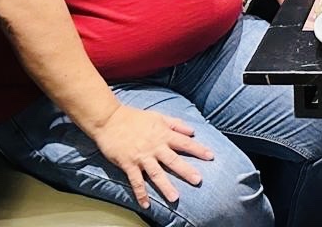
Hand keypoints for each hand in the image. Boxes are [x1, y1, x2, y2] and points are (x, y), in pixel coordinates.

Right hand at [90, 104, 212, 208]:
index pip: (185, 142)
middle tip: (198, 180)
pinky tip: (146, 205)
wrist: (110, 120)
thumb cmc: (135, 118)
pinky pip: (136, 181)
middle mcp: (155, 147)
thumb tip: (193, 130)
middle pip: (173, 160)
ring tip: (175, 198)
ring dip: (165, 186)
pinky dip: (141, 193)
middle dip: (186, 171)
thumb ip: (176, 124)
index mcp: (163, 134)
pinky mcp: (128, 164)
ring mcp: (141, 157)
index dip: (198, 149)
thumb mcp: (159, 116)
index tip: (211, 156)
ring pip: (156, 174)